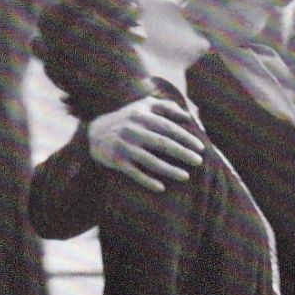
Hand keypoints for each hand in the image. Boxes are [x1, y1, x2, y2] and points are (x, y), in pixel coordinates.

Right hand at [88, 96, 204, 191]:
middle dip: (183, 153)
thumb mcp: (142, 106)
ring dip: (169, 170)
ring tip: (186, 176)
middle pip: (162, 144)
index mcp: (141, 116)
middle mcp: (133, 130)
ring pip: (150, 161)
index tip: (200, 147)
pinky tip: (161, 188)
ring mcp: (124, 146)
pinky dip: (147, 181)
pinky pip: (134, 173)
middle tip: (199, 161)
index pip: (168, 128)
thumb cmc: (126, 118)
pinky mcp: (116, 161)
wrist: (94, 132)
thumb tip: (188, 116)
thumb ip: (166, 107)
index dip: (186, 138)